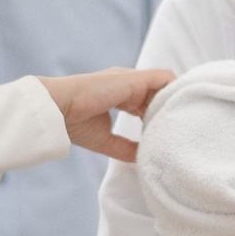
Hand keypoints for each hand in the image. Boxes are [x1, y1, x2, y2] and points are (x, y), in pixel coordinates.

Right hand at [41, 67, 174, 161]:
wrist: (57, 109)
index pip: (147, 102)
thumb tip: (142, 157)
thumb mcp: (106, 139)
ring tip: (178, 124)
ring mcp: (131, 79)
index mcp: (119, 94)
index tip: (162, 135)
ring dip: (173, 103)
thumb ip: (125, 146)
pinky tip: (176, 110)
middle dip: (169, 111)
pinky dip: (175, 91)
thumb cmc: (73, 123)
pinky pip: (165, 78)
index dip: (157, 117)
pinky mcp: (134, 79)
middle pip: (159, 94)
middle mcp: (127, 84)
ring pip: (165, 85)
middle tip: (175, 133)